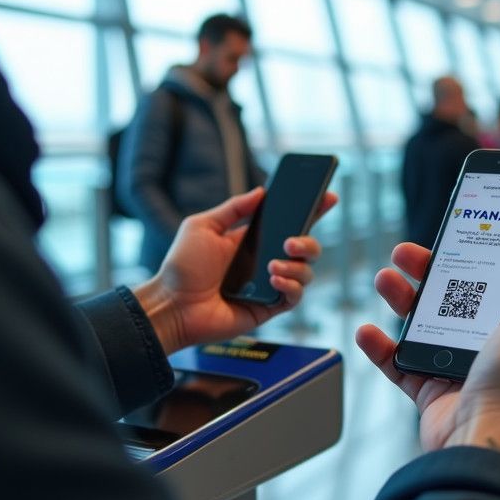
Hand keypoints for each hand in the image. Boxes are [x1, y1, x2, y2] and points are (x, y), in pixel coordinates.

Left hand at [133, 187, 337, 353]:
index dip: (312, 211)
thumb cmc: (182, 267)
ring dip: (296, 265)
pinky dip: (291, 286)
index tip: (327, 197)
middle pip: (306, 248)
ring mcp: (269, 286)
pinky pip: (295, 296)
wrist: (172, 304)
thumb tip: (260, 191)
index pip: (289, 223)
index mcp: (252, 240)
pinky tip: (275, 279)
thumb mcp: (203, 226)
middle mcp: (266, 261)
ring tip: (273, 265)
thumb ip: (233, 208)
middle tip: (291, 241)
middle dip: (308, 241)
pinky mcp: (269, 308)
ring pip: (306, 273)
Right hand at [355, 219, 499, 472]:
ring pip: (426, 322)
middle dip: (429, 269)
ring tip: (385, 279)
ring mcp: (464, 367)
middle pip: (459, 293)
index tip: (459, 228)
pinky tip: (367, 330)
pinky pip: (401, 363)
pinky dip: (381, 347)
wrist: (488, 435)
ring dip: (401, 298)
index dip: (483, 251)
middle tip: (405, 252)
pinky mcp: (433, 391)